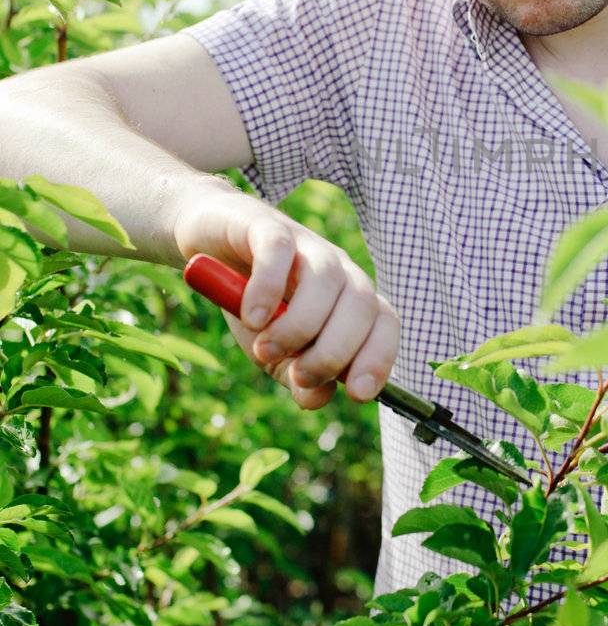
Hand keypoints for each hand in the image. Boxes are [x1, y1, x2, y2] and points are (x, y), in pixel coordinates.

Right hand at [173, 185, 399, 410]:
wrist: (206, 249)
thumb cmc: (253, 305)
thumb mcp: (276, 351)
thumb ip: (299, 377)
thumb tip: (318, 399)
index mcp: (349, 300)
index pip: (384, 323)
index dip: (379, 357)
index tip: (358, 393)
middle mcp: (338, 269)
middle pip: (362, 304)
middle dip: (335, 351)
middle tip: (298, 373)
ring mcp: (305, 244)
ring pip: (326, 280)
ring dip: (299, 326)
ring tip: (266, 348)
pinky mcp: (266, 226)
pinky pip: (279, 252)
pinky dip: (268, 288)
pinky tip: (252, 316)